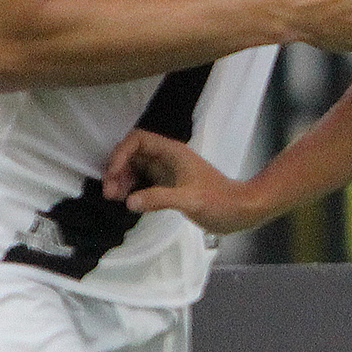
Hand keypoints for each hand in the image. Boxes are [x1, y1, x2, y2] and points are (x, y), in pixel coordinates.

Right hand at [104, 130, 265, 233]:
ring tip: (115, 198)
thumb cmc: (220, 202)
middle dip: (117, 169)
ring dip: (123, 179)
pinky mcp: (170, 186)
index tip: (113, 175)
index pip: (138, 140)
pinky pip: (144, 181)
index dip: (121, 154)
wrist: (241, 211)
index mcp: (173, 152)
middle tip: (110, 193)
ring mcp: (169, 172)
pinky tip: (129, 202)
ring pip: (137, 167)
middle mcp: (168, 158)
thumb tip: (129, 202)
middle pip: (133, 153)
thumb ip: (160, 199)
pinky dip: (133, 189)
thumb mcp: (190, 200)